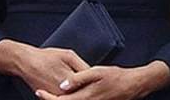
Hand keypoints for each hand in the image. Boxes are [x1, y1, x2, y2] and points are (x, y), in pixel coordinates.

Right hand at [0, 40, 89, 94]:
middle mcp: (63, 92)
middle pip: (82, 94)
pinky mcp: (51, 99)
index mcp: (70, 80)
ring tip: (81, 85)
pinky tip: (71, 89)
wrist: (26, 63)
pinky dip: (70, 95)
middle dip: (88, 90)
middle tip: (93, 85)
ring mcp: (57, 97)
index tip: (100, 81)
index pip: (89, 85)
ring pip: (74, 98)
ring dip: (80, 93)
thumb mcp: (68, 55)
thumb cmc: (46, 57)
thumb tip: (93, 74)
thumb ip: (82, 66)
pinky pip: (65, 99)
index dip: (95, 83)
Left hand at [35, 61, 169, 99]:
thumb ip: (78, 78)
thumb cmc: (115, 77)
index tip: (38, 91)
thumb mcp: (96, 72)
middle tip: (40, 92)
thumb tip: (62, 85)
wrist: (132, 86)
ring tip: (49, 93)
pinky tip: (65, 95)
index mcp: (84, 98)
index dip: (47, 98)